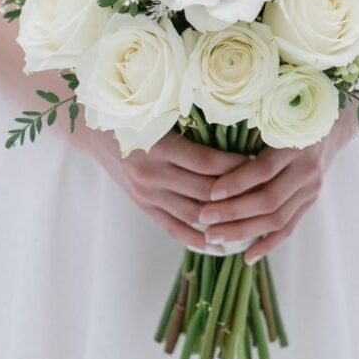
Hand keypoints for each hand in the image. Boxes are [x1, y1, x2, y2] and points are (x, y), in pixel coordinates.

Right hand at [73, 124, 245, 251]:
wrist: (94, 132)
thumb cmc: (133, 115)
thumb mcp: (158, 113)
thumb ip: (190, 124)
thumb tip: (234, 128)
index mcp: (159, 147)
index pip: (206, 162)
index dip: (235, 166)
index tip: (259, 163)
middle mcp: (153, 174)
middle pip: (204, 191)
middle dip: (237, 194)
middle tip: (264, 192)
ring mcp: (148, 194)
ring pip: (192, 213)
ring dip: (222, 220)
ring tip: (252, 221)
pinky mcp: (144, 206)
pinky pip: (174, 228)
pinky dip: (198, 239)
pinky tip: (220, 244)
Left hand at [198, 107, 357, 264]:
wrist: (328, 128)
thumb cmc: (288, 120)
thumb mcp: (272, 120)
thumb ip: (248, 135)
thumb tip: (209, 157)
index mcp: (294, 145)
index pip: (263, 170)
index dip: (237, 183)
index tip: (210, 193)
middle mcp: (306, 169)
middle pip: (268, 199)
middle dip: (233, 212)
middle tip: (204, 219)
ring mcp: (310, 189)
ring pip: (277, 219)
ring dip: (243, 231)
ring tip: (214, 237)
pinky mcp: (310, 203)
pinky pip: (288, 229)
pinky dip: (267, 244)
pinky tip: (247, 257)